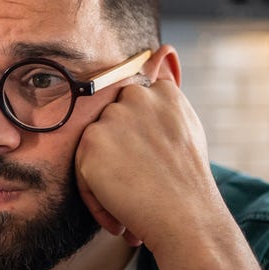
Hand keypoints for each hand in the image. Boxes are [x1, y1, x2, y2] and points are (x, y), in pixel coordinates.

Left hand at [75, 78, 223, 253]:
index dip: (134, 141)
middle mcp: (137, 97)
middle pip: (107, 126)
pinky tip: (120, 215)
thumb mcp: (185, 126)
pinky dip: (95, 198)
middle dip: (118, 160)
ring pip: (92, 149)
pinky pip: (80, 172)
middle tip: (141, 187)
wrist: (187, 220)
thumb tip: (165, 49)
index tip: (148, 164)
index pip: (130, 105)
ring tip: (133, 203)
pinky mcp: (92, 141)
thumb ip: (167, 91)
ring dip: (104, 180)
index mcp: (163, 93)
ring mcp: (113, 118)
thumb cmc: (188, 183)